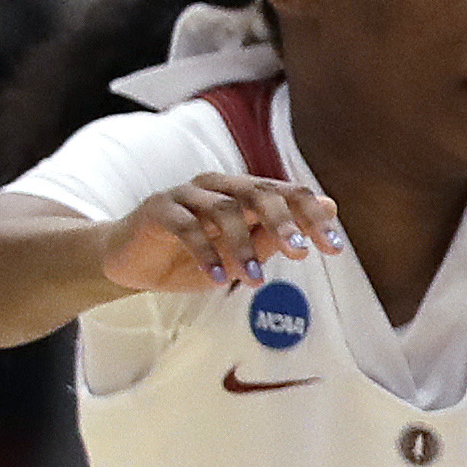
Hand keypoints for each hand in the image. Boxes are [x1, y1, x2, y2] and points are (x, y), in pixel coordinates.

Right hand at [103, 173, 342, 292]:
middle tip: (302, 254)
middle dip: (285, 222)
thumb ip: (278, 235)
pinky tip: (218, 279)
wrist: (132, 263)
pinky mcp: (158, 209)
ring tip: (256, 280)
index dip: (313, 217)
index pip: (286, 194)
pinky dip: (205, 253)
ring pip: (223, 209)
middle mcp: (218, 186)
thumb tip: (330, 209)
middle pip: (258, 192)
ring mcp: (186, 194)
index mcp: (243, 193)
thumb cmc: (194, 259)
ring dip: (243, 246)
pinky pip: (186, 227)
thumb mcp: (242, 254)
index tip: (334, 248)